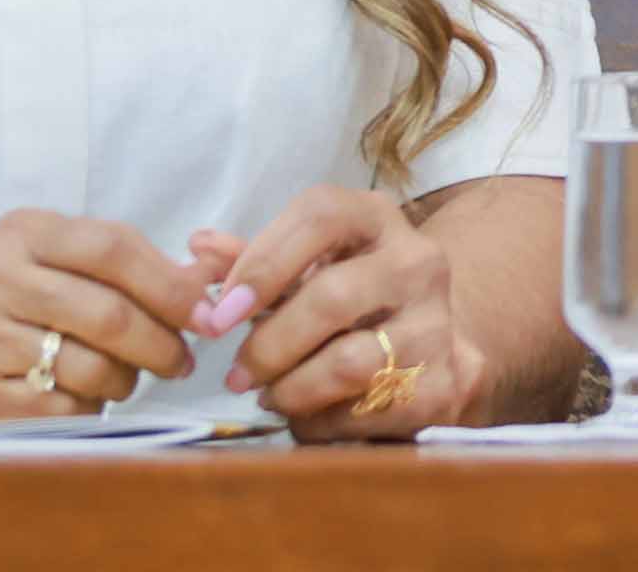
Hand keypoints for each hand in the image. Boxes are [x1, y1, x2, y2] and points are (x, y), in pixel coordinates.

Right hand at [0, 210, 202, 428]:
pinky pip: (57, 410)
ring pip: (89, 369)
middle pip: (110, 316)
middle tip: (181, 358)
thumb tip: (208, 280)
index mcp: (21, 233)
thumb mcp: (42, 250)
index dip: (170, 284)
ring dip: (126, 381)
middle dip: (162, 343)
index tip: (205, 311)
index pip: (113, 248)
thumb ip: (121, 257)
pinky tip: (84, 398)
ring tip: (125, 377)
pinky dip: (87, 409)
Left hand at [197, 186, 485, 440]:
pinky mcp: (440, 384)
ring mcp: (435, 323)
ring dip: (290, 389)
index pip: (320, 215)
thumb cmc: (347, 302)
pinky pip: (361, 412)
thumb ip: (253, 262)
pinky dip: (320, 422)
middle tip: (235, 376)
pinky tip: (310, 415)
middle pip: (332, 297)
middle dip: (269, 345)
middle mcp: (417, 261)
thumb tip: (197, 246)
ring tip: (270, 397)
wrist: (430, 349)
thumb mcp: (305, 272)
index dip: (263, 262)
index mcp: (376, 220)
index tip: (221, 313)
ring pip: (347, 362)